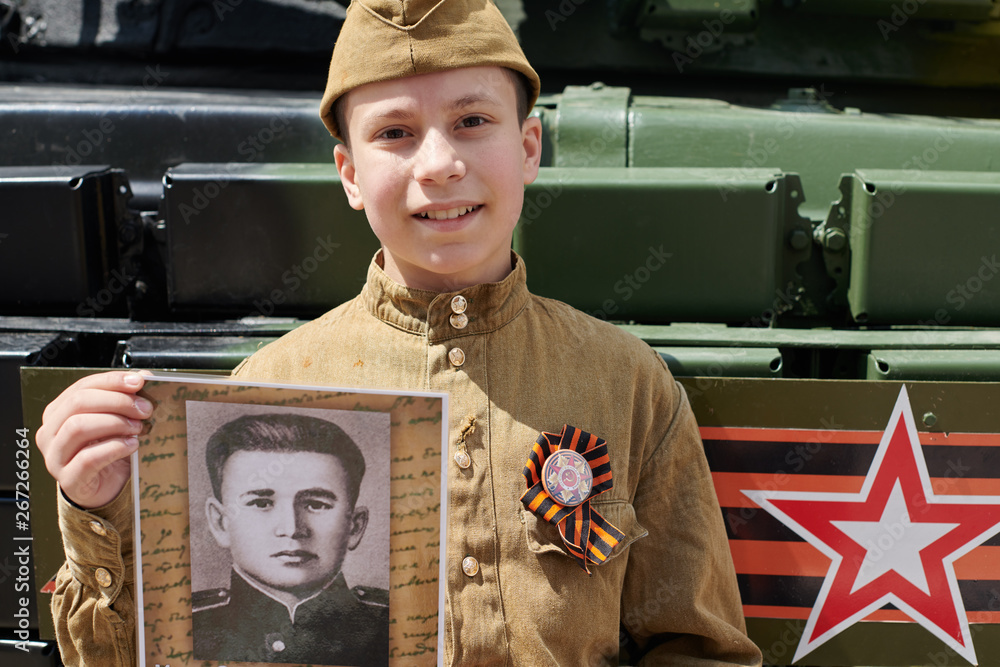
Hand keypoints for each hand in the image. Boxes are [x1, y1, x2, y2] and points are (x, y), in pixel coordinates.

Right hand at [36, 371, 152, 508]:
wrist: (105, 488)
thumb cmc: (108, 450)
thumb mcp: (115, 420)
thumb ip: (124, 399)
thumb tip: (142, 376)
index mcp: (59, 412)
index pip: (82, 386)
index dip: (112, 380)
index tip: (138, 381)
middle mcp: (51, 432)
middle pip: (78, 403)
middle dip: (117, 401)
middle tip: (145, 408)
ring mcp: (55, 456)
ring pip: (78, 427)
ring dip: (115, 423)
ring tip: (139, 427)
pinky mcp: (69, 479)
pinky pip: (87, 458)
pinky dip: (114, 447)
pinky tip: (132, 445)